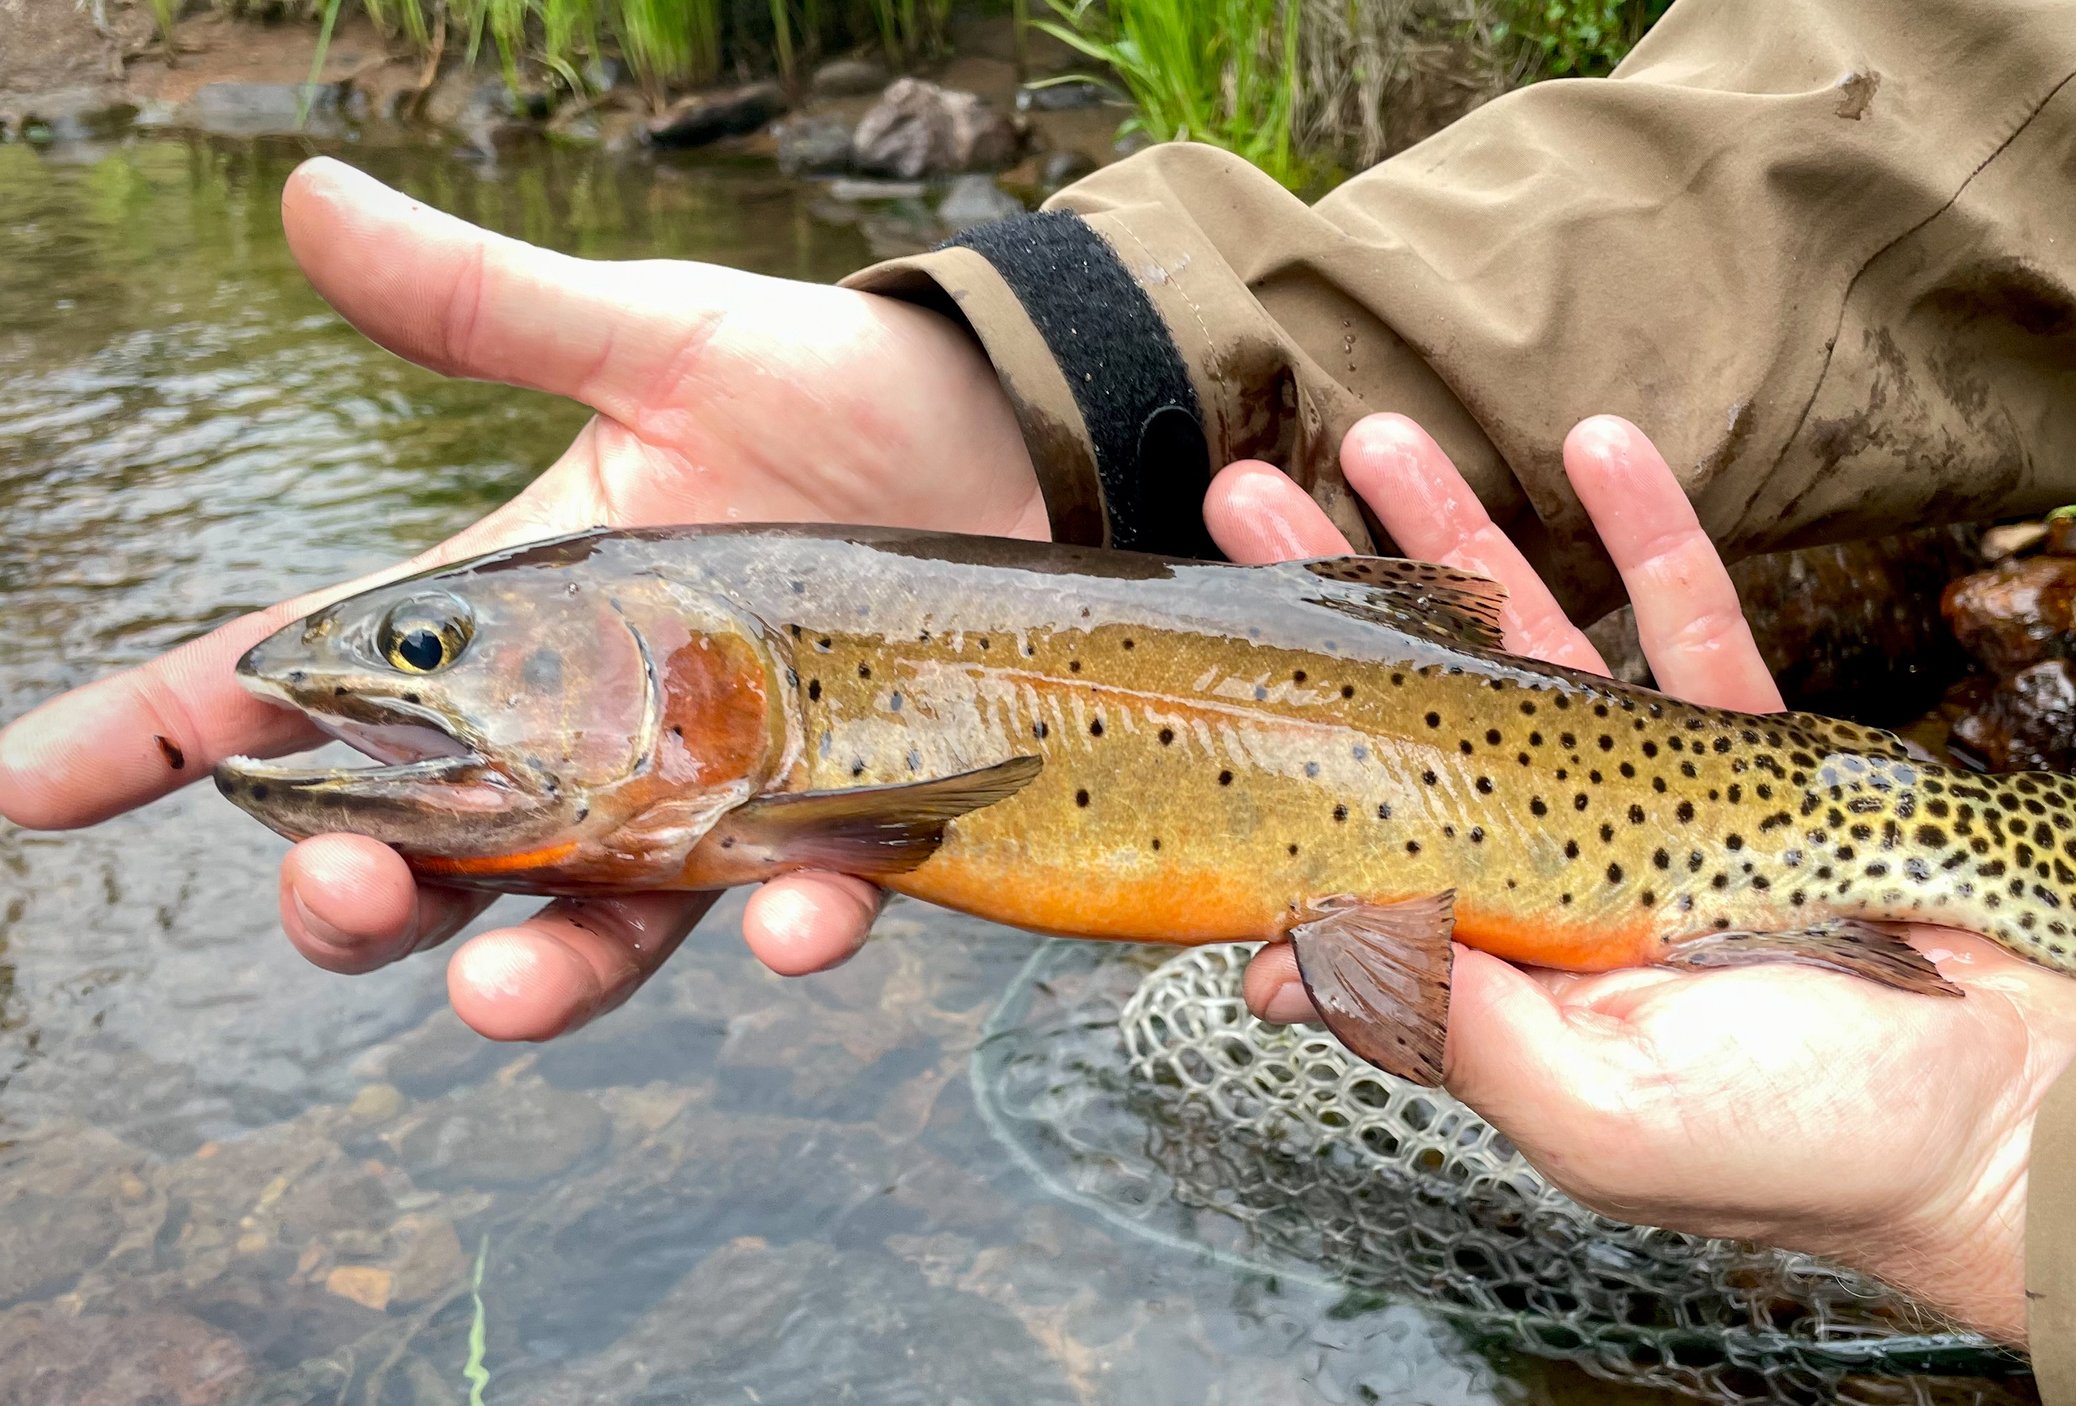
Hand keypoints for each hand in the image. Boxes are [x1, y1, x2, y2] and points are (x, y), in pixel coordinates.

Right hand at [0, 156, 1041, 1039]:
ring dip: (535, 974)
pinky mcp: (836, 821)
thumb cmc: (822, 389)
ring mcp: (706, 794)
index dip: (153, 733)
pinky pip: (798, 907)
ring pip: (583, 925)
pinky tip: (800, 922)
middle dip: (349, 898)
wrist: (1005, 435)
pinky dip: (793, 928)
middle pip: (417, 854)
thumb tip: (308, 201)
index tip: (25, 789)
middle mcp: (582, 733)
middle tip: (340, 893)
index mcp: (502, 618)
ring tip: (498, 996)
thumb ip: (493, 308)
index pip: (295, 681)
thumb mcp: (657, 339)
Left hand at [1202, 413, 2075, 1343]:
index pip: (1360, 836)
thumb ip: (1456, 1028)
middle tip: (1245, 499)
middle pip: (1421, 712)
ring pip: (1539, 646)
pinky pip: (1693, 625)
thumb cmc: (1806, 1145)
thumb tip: (1276, 968)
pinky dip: (1648, 534)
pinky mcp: (1762, 758)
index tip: (1211, 657)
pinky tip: (1599, 443)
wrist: (2017, 1119)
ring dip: (1460, 539)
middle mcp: (1558, 873)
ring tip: (1379, 439)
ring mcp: (1657, 808)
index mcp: (1502, 960)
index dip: (1284, 748)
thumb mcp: (1601, 1110)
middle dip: (1334, 602)